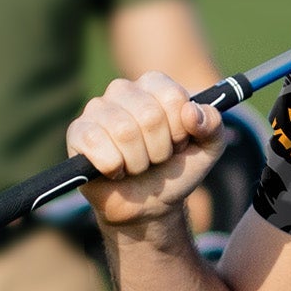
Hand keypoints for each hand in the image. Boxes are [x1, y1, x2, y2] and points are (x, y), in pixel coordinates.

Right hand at [68, 72, 228, 228]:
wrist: (148, 205)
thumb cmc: (174, 170)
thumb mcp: (208, 149)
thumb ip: (213, 125)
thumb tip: (191, 112)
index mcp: (154, 85)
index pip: (173, 96)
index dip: (180, 129)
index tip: (178, 143)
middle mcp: (123, 90)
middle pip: (150, 115)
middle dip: (160, 150)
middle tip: (155, 158)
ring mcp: (97, 109)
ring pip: (124, 131)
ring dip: (138, 162)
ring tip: (136, 166)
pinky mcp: (77, 132)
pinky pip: (96, 145)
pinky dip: (113, 167)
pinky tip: (115, 170)